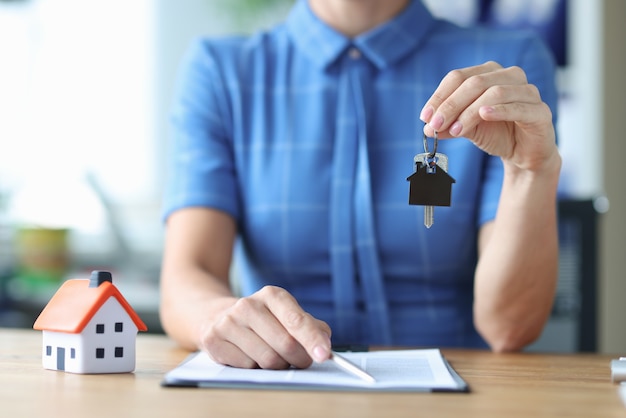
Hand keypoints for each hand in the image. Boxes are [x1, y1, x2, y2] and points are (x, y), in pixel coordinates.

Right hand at [200, 286, 331, 368]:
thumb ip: (310, 327)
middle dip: (298, 359)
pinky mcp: (214, 340)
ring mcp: (229, 322)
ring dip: (277, 365)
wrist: (218, 316)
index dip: (312, 339)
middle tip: (300, 361)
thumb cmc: (264, 320)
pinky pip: (247, 367)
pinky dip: (254, 368)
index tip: (324, 355)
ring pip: (267, 360)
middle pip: (285, 345)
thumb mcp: (287, 315)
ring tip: (272, 355)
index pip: (296, 320)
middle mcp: (248, 305)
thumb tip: (324, 342)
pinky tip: (249, 355)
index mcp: (271, 295)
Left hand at [420, 61, 557, 172]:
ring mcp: (527, 91)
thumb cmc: (497, 134)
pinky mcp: (540, 111)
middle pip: (474, 82)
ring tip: (455, 131)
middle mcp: (509, 76)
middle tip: (435, 125)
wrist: (524, 154)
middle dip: (451, 105)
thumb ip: (448, 125)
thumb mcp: (466, 129)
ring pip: (494, 92)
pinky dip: (499, 110)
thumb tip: (428, 127)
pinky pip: (518, 106)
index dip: (439, 96)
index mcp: (488, 74)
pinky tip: (484, 115)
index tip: (425, 117)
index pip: (458, 77)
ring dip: (469, 112)